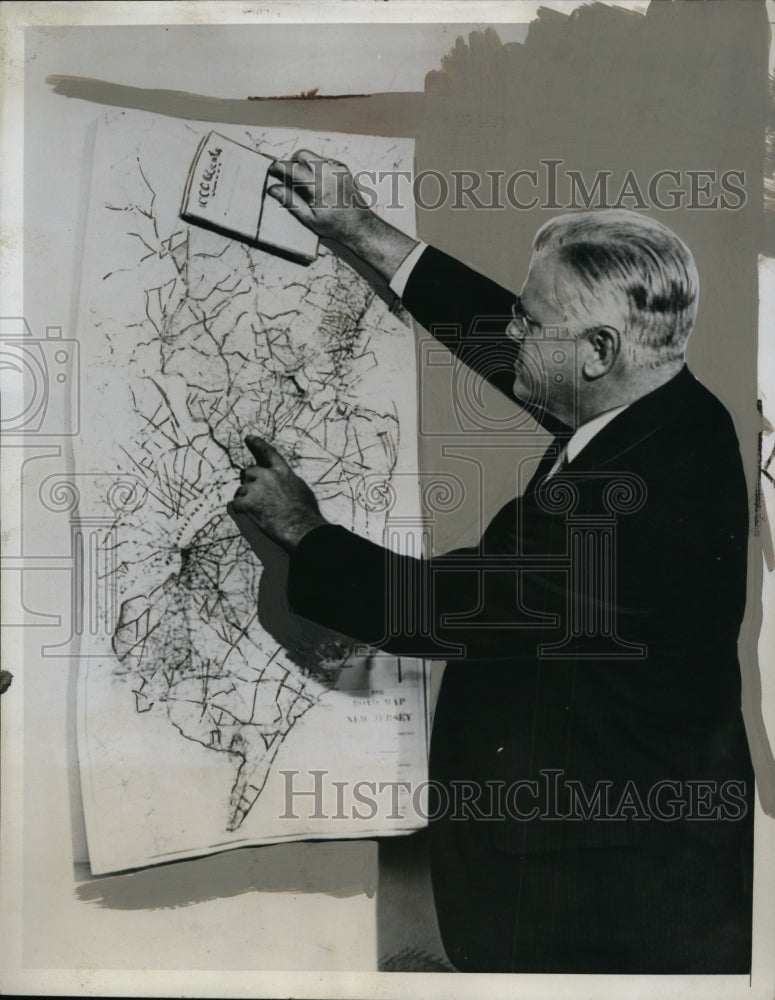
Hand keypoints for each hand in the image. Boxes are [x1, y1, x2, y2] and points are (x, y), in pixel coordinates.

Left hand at [228, 436, 327, 551]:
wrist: (301, 529)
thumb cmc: (307, 514)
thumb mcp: (302, 490)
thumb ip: (287, 482)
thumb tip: (282, 483)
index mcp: (283, 472)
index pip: (268, 453)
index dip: (258, 445)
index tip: (249, 438)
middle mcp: (268, 476)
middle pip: (249, 472)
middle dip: (249, 481)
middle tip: (254, 495)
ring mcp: (256, 489)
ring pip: (241, 489)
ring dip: (246, 498)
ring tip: (259, 512)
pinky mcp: (247, 503)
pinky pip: (236, 503)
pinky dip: (241, 510)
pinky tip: (250, 516)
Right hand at [266, 149, 416, 283]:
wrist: (359, 225)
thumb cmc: (334, 225)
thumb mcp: (309, 218)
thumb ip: (290, 201)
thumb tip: (273, 189)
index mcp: (319, 185)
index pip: (293, 167)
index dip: (279, 166)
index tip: (272, 170)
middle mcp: (329, 172)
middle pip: (303, 154)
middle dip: (293, 162)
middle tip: (288, 177)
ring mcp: (338, 168)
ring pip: (314, 156)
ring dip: (305, 165)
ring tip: (305, 184)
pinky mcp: (343, 168)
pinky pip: (324, 161)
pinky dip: (317, 168)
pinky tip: (318, 184)